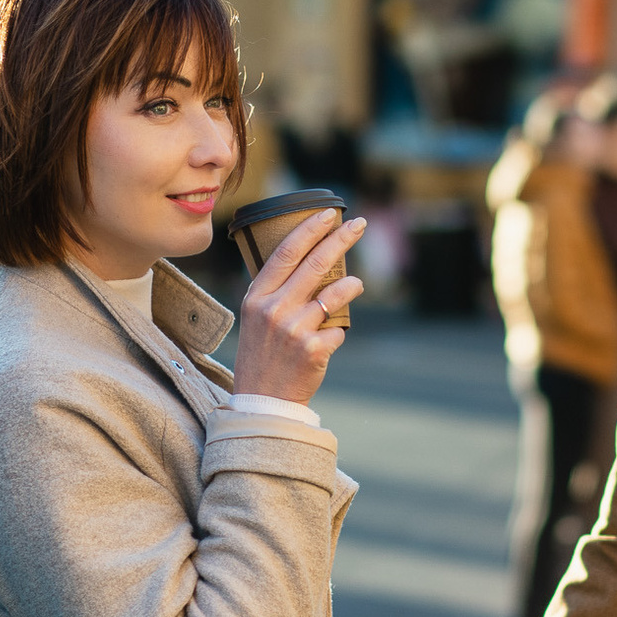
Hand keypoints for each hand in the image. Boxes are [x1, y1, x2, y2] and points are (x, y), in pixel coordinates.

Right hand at [231, 209, 365, 403]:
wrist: (262, 402)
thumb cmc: (263, 355)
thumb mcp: (256, 318)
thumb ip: (276, 291)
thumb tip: (309, 260)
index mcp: (257, 297)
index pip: (286, 252)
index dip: (309, 230)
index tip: (328, 214)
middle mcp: (274, 309)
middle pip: (315, 264)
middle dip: (341, 239)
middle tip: (360, 224)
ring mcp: (294, 329)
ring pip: (336, 293)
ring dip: (352, 286)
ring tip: (355, 284)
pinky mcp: (314, 349)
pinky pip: (339, 329)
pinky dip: (338, 331)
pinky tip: (327, 341)